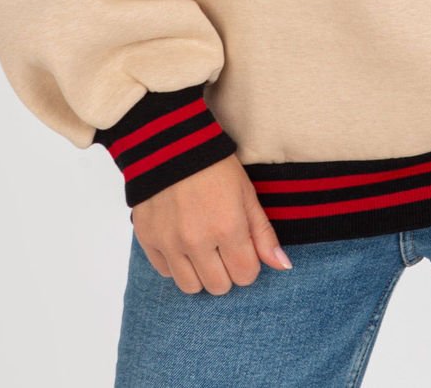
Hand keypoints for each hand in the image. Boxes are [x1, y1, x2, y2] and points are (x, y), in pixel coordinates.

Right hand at [131, 153, 292, 293]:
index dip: (248, 263)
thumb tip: (283, 266)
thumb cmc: (215, 167)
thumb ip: (263, 234)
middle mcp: (197, 241)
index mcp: (227, 228)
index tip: (244, 248)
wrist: (171, 144)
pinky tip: (182, 241)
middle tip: (223, 246)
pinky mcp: (148, 240)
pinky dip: (176, 263)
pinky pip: (165, 272)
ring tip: (203, 248)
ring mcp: (169, 242)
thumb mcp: (246, 194)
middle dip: (226, 271)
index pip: (245, 275)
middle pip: (219, 286)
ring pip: (190, 287)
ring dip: (200, 273)